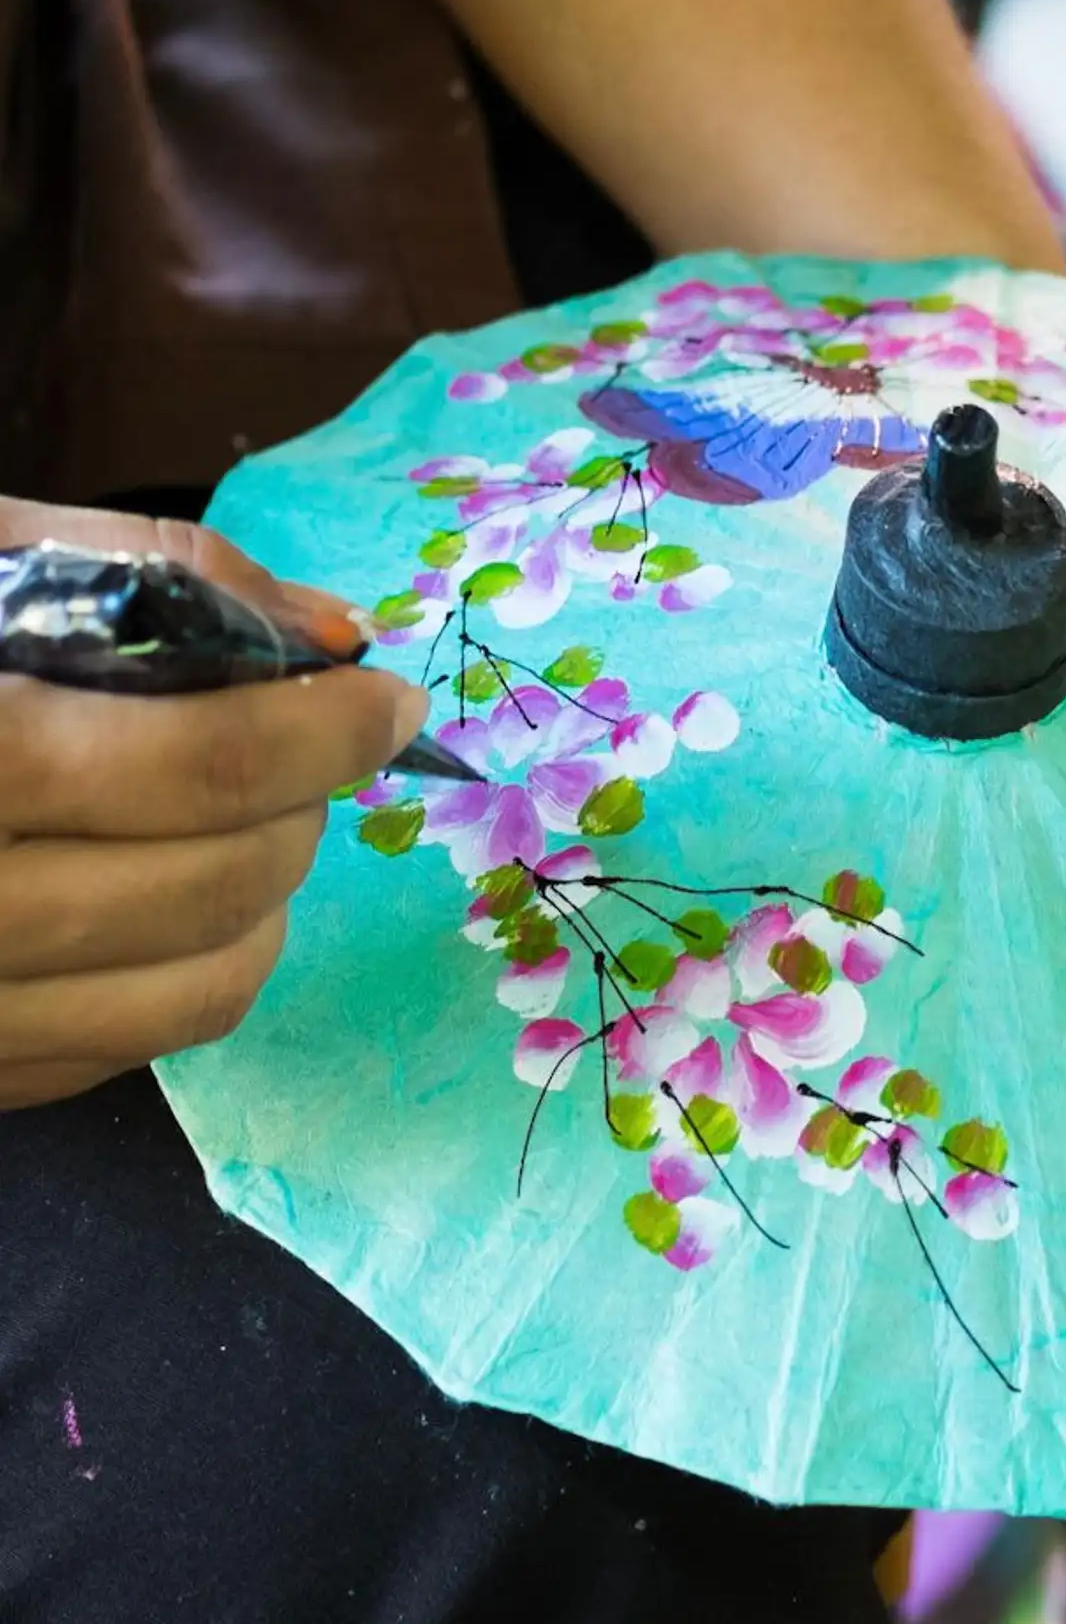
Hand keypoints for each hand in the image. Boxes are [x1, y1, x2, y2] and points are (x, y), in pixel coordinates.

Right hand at [0, 498, 429, 1108]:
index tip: (381, 699)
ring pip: (194, 991)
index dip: (317, 734)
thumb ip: (147, 575)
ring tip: (252, 822)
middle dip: (302, 812)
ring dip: (268, 900)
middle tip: (310, 754)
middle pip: (208, 886)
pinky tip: (167, 895)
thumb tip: (327, 633)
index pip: (190, 768)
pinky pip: (127, 1048)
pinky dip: (191, 969)